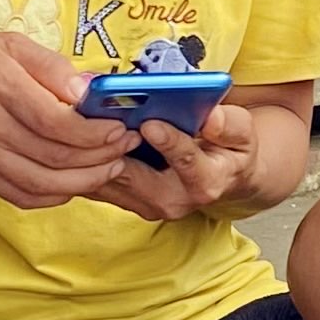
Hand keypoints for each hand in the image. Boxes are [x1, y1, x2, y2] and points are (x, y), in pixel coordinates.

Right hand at [0, 31, 140, 209]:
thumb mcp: (4, 42)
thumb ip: (51, 66)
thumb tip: (92, 90)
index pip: (56, 121)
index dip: (96, 131)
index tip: (120, 126)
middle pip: (54, 155)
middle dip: (100, 156)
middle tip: (126, 146)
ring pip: (42, 183)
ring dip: (85, 181)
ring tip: (110, 167)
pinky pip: (21, 195)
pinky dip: (54, 195)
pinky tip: (76, 182)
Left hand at [92, 104, 262, 224]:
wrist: (221, 180)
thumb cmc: (230, 152)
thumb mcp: (243, 135)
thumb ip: (229, 125)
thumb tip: (212, 117)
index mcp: (206, 183)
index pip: (187, 163)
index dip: (170, 143)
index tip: (152, 123)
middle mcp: (172, 200)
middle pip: (132, 175)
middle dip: (113, 145)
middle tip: (98, 114)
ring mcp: (145, 205)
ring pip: (107, 180)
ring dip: (91, 152)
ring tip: (82, 117)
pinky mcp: (125, 201)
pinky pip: (96, 181)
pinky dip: (85, 158)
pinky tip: (77, 133)